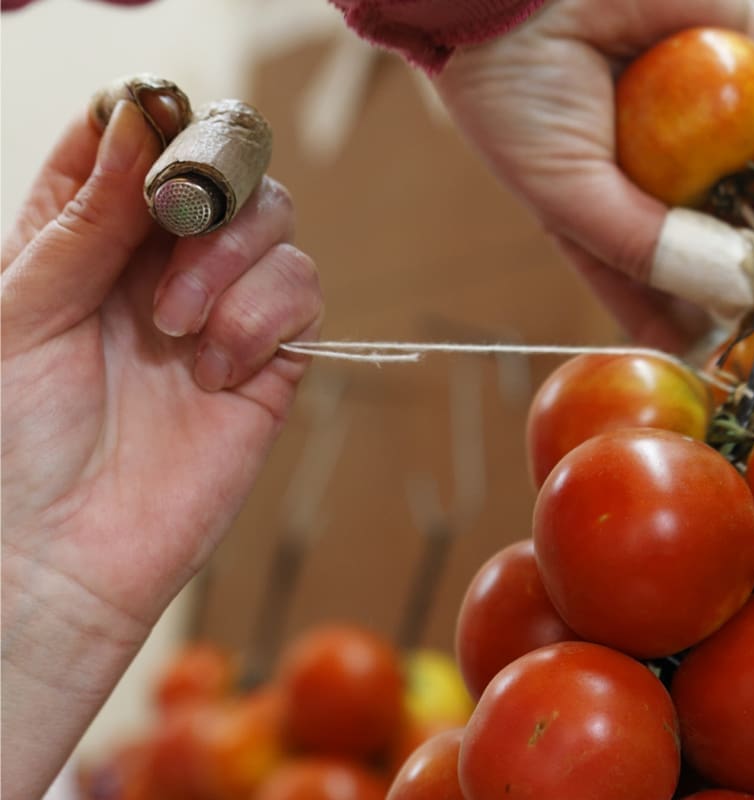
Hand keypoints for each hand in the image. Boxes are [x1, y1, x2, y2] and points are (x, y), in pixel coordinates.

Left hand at [1, 100, 322, 796]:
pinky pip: (303, 293)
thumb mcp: (20, 312)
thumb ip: (85, 218)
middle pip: (226, 163)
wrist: (58, 557)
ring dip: (230, 261)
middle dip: (211, 179)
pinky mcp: (270, 360)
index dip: (153, 122)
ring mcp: (219, 308)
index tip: (151, 135)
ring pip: (276, 220)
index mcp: (81, 236)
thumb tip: (139, 117)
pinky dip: (262, 320)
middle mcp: (157, 262)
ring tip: (176, 328)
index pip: (136, 136)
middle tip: (176, 219)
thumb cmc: (8, 443)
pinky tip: (213, 371)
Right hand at [434, 0, 753, 352]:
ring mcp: (717, 121)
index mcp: (624, 220)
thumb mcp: (568, 197)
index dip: (715, 327)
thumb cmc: (517, 97)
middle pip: (746, 244)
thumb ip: (644, 250)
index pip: (679, 290)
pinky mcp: (752, 59)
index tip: (750, 363)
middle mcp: (677, 177)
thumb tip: (732, 296)